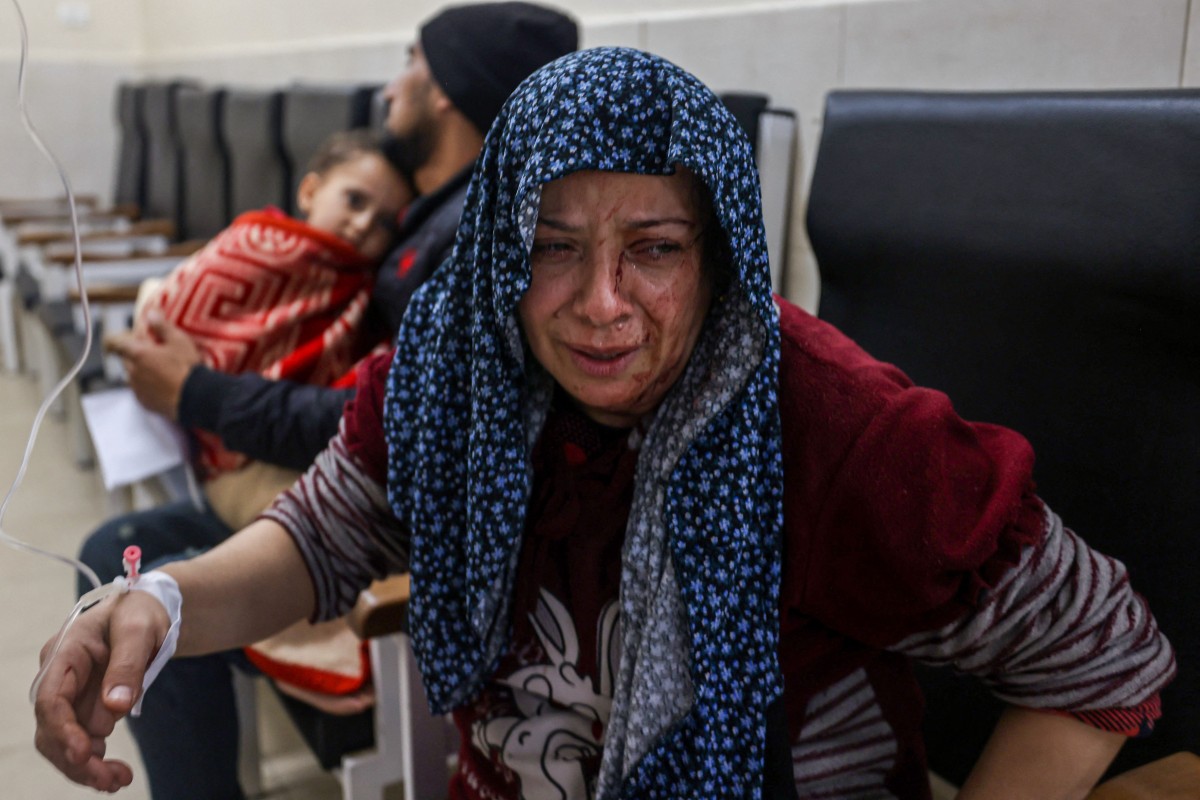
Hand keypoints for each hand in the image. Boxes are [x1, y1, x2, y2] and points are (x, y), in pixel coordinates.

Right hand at [33, 591, 169, 791]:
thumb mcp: (140, 629)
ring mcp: (69, 694)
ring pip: (63, 741)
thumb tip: (115, 706)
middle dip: (76, 759)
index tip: (84, 755)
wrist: (150, 610)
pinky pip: (80, 739)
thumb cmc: (141, 613)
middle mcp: (59, 677)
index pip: (50, 700)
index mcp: (65, 653)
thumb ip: (128, 665)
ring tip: (119, 780)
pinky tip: (115, 772)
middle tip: (111, 781)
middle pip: (52, 728)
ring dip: (86, 766)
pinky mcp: (83, 707)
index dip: (63, 731)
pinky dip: (95, 760)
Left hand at [107, 310, 201, 419]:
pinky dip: (147, 387)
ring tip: (160, 371)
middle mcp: (132, 372)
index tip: (137, 338)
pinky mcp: (144, 402)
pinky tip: (162, 386)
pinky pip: (140, 391)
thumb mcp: (178, 341)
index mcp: (138, 354)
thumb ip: (162, 326)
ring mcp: (137, 389)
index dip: (127, 340)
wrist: (194, 398)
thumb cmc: (186, 367)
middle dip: (136, 356)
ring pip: (133, 376)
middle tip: (153, 353)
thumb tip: (151, 314)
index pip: (120, 344)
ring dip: (141, 372)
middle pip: (126, 360)